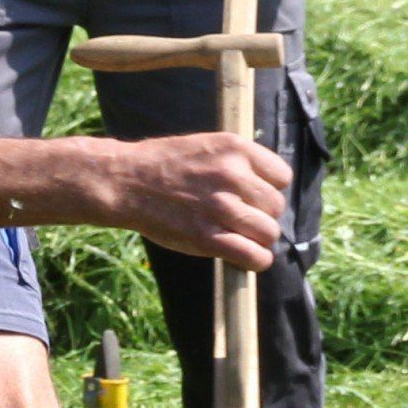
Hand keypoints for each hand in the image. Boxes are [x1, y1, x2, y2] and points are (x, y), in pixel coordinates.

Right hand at [118, 131, 291, 267]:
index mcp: (235, 148)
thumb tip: (265, 186)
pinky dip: (256, 261)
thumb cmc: (163, 164)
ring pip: (269, 232)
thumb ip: (237, 161)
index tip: (253, 196)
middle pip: (276, 206)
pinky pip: (255, 256)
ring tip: (240, 238)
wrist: (125, 182)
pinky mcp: (208, 238)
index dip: (268, 189)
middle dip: (262, 215)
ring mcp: (222, 207)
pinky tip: (245, 258)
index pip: (282, 176)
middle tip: (241, 219)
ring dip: (258, 239)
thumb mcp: (205, 146)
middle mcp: (232, 175)